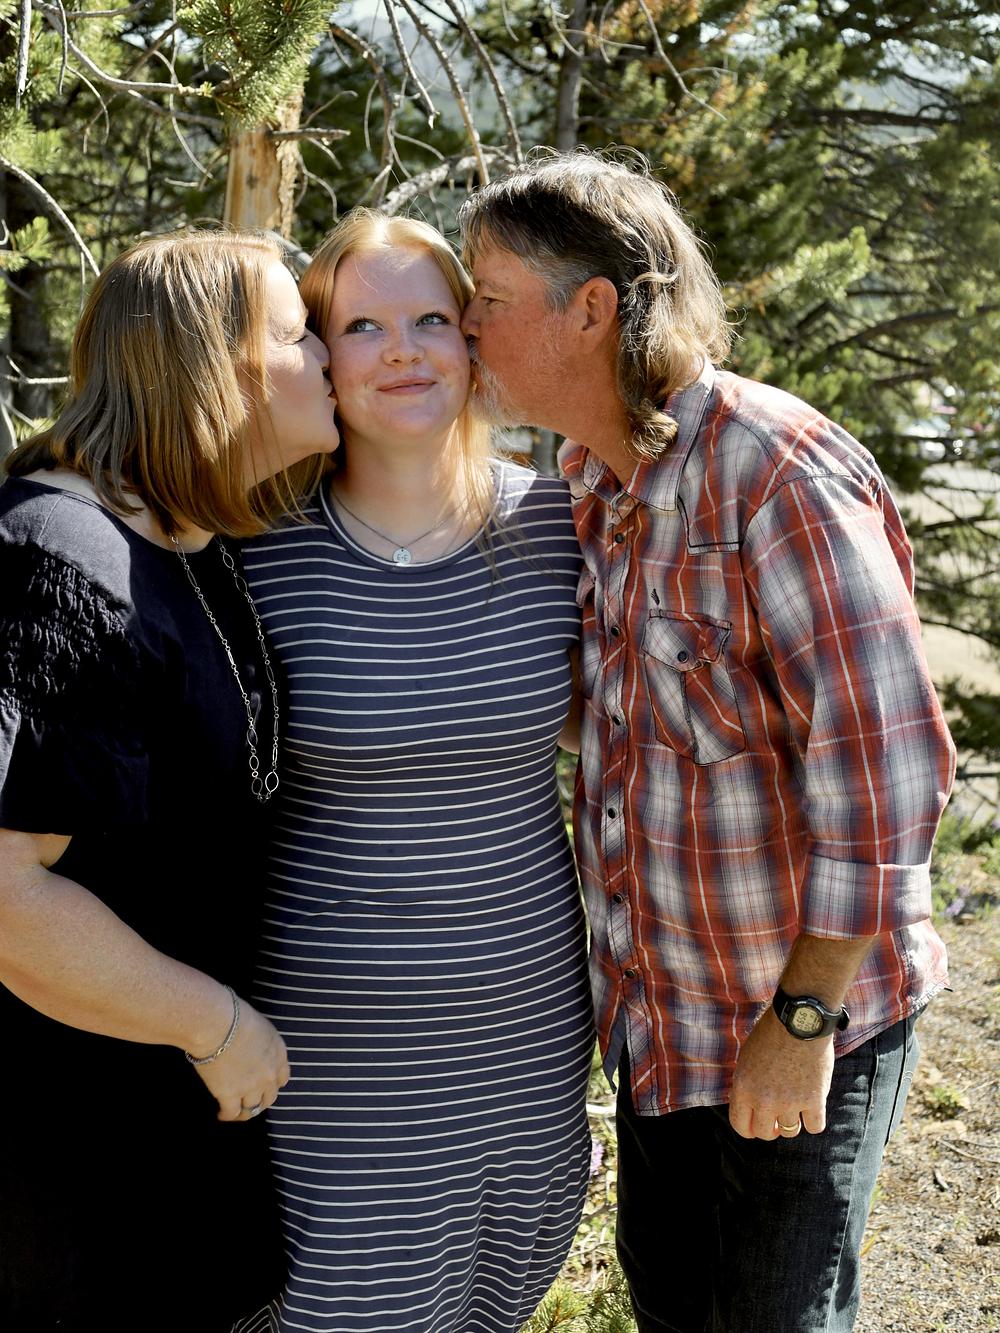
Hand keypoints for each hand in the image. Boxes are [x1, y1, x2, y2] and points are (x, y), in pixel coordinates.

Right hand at [191, 998, 290, 1121]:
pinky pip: (231, 1113)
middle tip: (250, 1100)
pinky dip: (226, 1115)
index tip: (265, 1085)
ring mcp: (251, 1087)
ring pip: (252, 1109)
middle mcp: (269, 1073)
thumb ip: (260, 1041)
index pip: (283, 1077)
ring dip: (244, 1111)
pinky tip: (220, 1114)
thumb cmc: (234, 1015)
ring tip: (235, 1112)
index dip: (273, 1083)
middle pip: (270, 1097)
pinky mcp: (230, 1095)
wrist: (218, 1025)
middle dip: (261, 1100)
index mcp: (278, 1053)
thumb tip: (250, 1043)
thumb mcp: (259, 1025)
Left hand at [728, 1008, 833, 1139]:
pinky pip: (814, 1127)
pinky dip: (814, 1120)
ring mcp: (789, 1102)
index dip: (750, 1129)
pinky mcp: (814, 1101)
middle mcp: (764, 1100)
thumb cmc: (772, 1033)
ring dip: (792, 1121)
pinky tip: (813, 1107)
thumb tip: (749, 1106)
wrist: (799, 1020)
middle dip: (771, 1128)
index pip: (741, 1126)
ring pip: (790, 1131)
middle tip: (778, 1117)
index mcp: (743, 1088)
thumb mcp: (747, 1058)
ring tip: (796, 1106)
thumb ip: (747, 1084)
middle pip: (765, 1133)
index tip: (758, 1125)